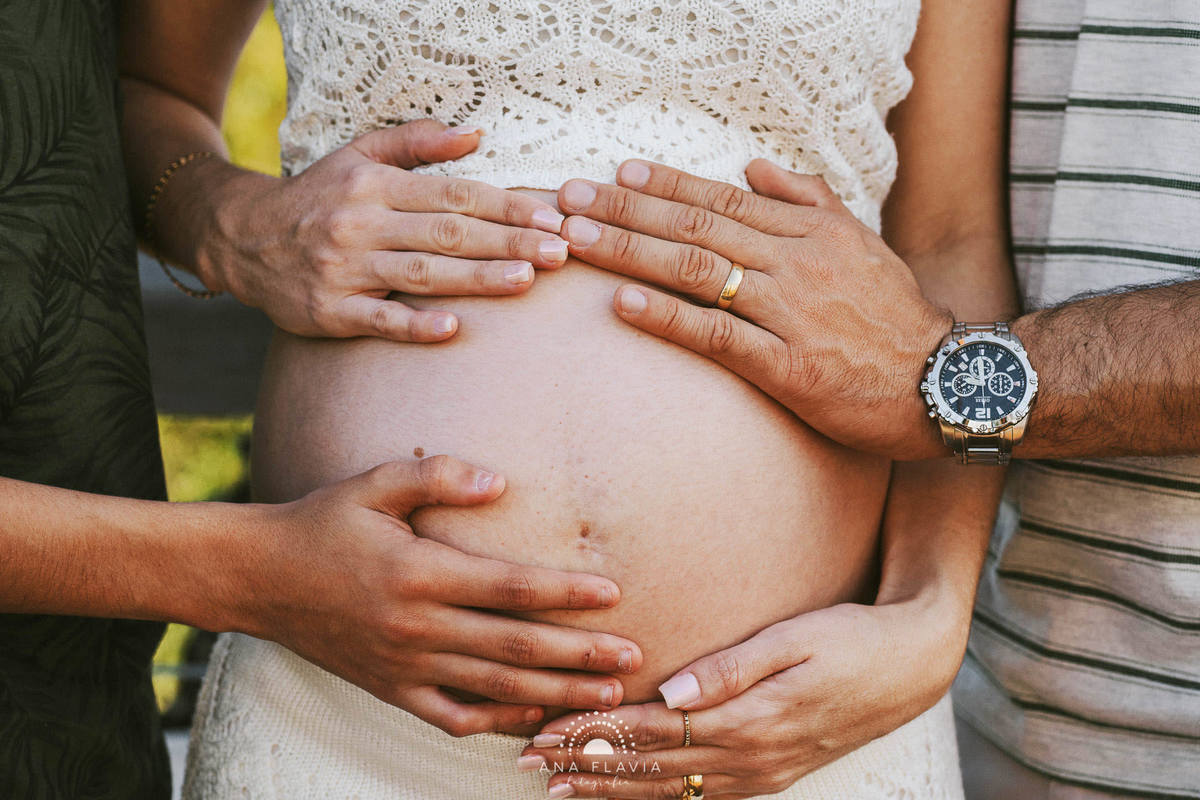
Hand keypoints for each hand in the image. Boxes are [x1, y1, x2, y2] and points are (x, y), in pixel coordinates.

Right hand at [196, 120, 568, 341]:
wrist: (241, 238)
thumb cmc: (317, 197)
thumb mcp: (358, 156)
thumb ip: (417, 143)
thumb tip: (476, 135)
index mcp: (374, 185)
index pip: (453, 194)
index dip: (505, 206)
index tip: (550, 217)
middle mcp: (361, 223)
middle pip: (447, 233)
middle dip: (507, 242)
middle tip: (558, 252)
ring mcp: (345, 269)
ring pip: (421, 274)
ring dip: (476, 278)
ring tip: (525, 280)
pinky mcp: (329, 312)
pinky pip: (378, 320)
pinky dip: (414, 326)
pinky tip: (453, 329)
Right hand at [228, 455, 640, 737]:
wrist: (257, 577)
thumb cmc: (322, 523)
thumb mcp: (372, 485)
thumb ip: (437, 476)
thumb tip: (500, 483)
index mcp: (418, 572)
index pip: (509, 587)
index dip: (565, 593)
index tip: (613, 594)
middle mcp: (417, 626)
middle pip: (515, 648)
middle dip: (580, 654)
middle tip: (633, 657)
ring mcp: (404, 665)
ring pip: (495, 689)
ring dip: (556, 693)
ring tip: (606, 694)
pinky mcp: (390, 689)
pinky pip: (453, 715)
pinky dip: (497, 721)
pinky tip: (535, 716)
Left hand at [517, 591, 968, 796]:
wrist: (913, 666)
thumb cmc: (852, 640)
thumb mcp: (796, 640)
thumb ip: (732, 667)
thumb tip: (671, 690)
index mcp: (749, 718)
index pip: (651, 731)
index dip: (593, 733)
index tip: (543, 730)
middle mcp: (750, 756)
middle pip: (650, 767)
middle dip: (585, 765)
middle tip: (528, 763)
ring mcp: (761, 773)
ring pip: (670, 789)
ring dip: (610, 788)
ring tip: (559, 788)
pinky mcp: (771, 774)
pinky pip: (701, 795)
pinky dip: (655, 797)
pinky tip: (627, 797)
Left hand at [555, 159, 953, 458]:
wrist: (943, 381)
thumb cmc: (894, 312)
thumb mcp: (859, 239)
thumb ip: (806, 198)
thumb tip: (752, 166)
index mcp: (808, 231)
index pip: (721, 198)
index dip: (664, 186)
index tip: (614, 175)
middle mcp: (794, 262)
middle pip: (695, 226)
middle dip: (624, 210)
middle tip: (567, 200)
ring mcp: (789, 313)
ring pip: (696, 271)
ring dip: (630, 253)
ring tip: (577, 239)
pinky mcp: (788, 366)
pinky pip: (716, 335)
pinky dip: (667, 318)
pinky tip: (623, 304)